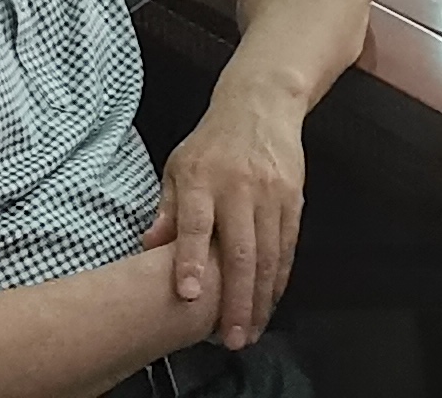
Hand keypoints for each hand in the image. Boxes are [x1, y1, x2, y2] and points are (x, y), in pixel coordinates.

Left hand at [151, 101, 307, 350]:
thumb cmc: (212, 143)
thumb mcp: (179, 167)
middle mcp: (238, 188)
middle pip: (240, 251)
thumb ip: (167, 210)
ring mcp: (270, 195)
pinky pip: (287, 246)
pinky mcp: (293, 199)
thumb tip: (147, 248)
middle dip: (236, 300)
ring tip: (251, 331)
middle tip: (231, 338)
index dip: (190, 260)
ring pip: (268, 255)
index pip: (195, 225)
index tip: (187, 294)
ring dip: (260, 299)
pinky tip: (270, 302)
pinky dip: (279, 278)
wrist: (261, 105)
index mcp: (201, 179)